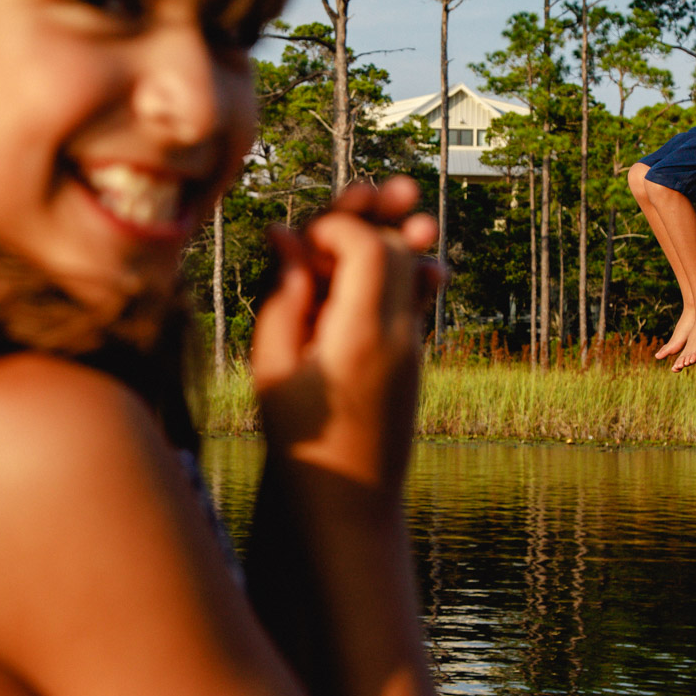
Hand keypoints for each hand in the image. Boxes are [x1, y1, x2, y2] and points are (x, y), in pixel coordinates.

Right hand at [250, 178, 441, 491]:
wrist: (347, 498)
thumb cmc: (298, 436)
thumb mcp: (274, 364)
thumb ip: (284, 294)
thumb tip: (285, 231)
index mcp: (358, 334)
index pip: (367, 247)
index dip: (337, 225)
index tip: (303, 237)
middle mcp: (397, 335)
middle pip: (396, 251)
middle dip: (372, 219)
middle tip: (359, 197)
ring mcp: (412, 346)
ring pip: (413, 271)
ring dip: (398, 236)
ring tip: (402, 200)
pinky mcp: (414, 357)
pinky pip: (421, 299)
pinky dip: (414, 270)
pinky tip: (420, 251)